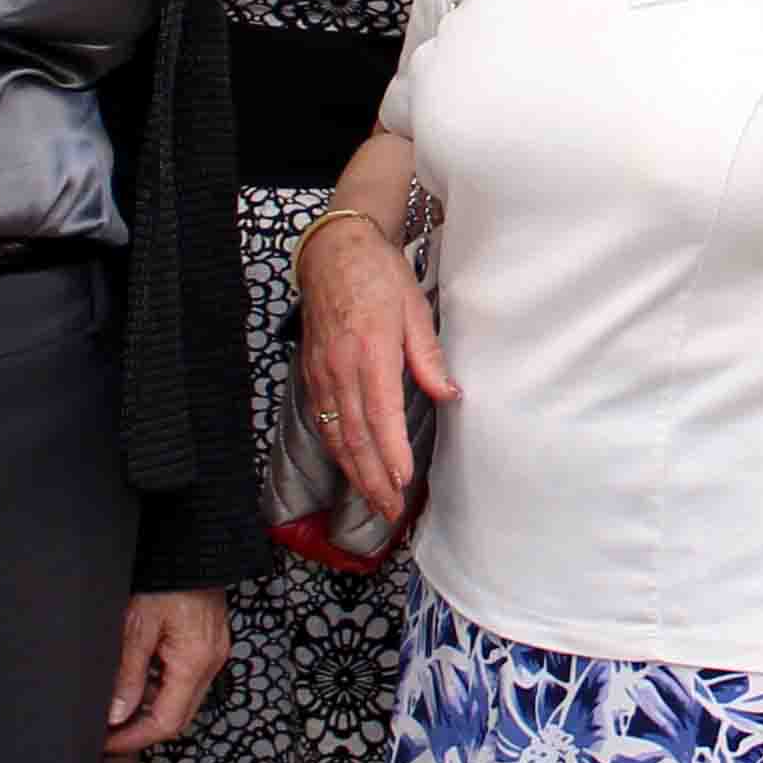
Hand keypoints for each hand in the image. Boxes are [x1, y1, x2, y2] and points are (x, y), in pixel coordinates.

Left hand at [105, 589, 231, 750]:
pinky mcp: (208, 644)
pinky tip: (135, 678)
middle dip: (142, 728)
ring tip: (115, 703)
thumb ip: (127, 673)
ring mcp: (212, 654)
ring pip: (181, 699)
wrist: (193, 544)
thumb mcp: (137, 625)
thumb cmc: (167, 577)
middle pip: (177, 716)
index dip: (134, 738)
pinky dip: (160, 686)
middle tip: (108, 731)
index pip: (166, 722)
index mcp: (194, 662)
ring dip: (150, 707)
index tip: (106, 742)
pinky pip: (184, 678)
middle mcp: (210, 663)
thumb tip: (116, 713)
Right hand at [298, 217, 449, 523]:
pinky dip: (336, 451)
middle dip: (373, 478)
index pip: (380, 415)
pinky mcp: (312, 375)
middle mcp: (341, 370)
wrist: (333, 253)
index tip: (403, 481)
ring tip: (374, 501)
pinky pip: (323, 421)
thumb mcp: (414, 308)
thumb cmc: (378, 277)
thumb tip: (450, 395)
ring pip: (335, 435)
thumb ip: (428, 356)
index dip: (391, 453)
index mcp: (370, 353)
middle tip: (391, 510)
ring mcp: (322, 375)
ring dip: (355, 473)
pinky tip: (350, 468)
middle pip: (355, 436)